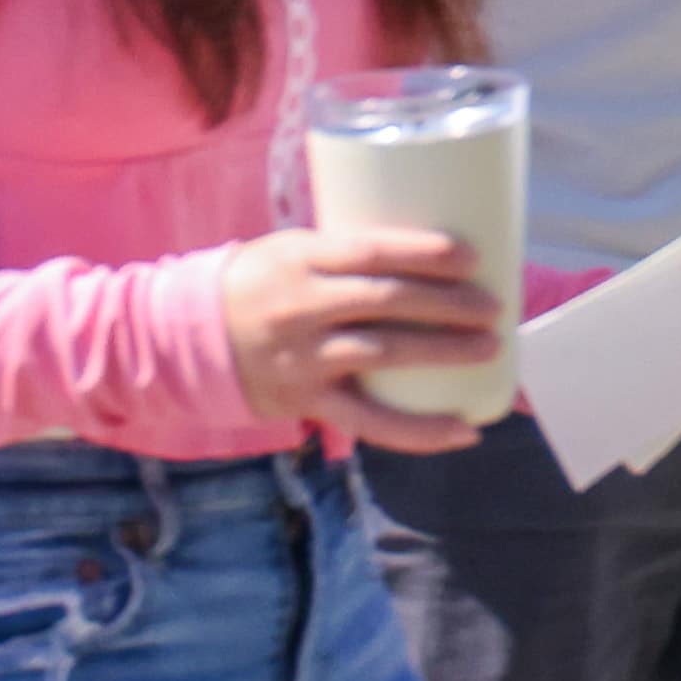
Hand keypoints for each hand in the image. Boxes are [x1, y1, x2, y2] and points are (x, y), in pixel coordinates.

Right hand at [217, 224, 513, 453]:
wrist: (187, 337)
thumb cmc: (260, 284)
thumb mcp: (291, 251)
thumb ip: (349, 254)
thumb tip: (433, 252)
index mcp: (299, 258)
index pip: (371, 250)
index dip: (425, 252)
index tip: (471, 257)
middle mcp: (299, 306)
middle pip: (387, 300)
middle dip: (449, 303)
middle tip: (493, 306)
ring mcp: (302, 357)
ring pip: (385, 353)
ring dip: (445, 352)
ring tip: (490, 347)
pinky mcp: (305, 401)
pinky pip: (370, 421)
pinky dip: (421, 430)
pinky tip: (463, 430)